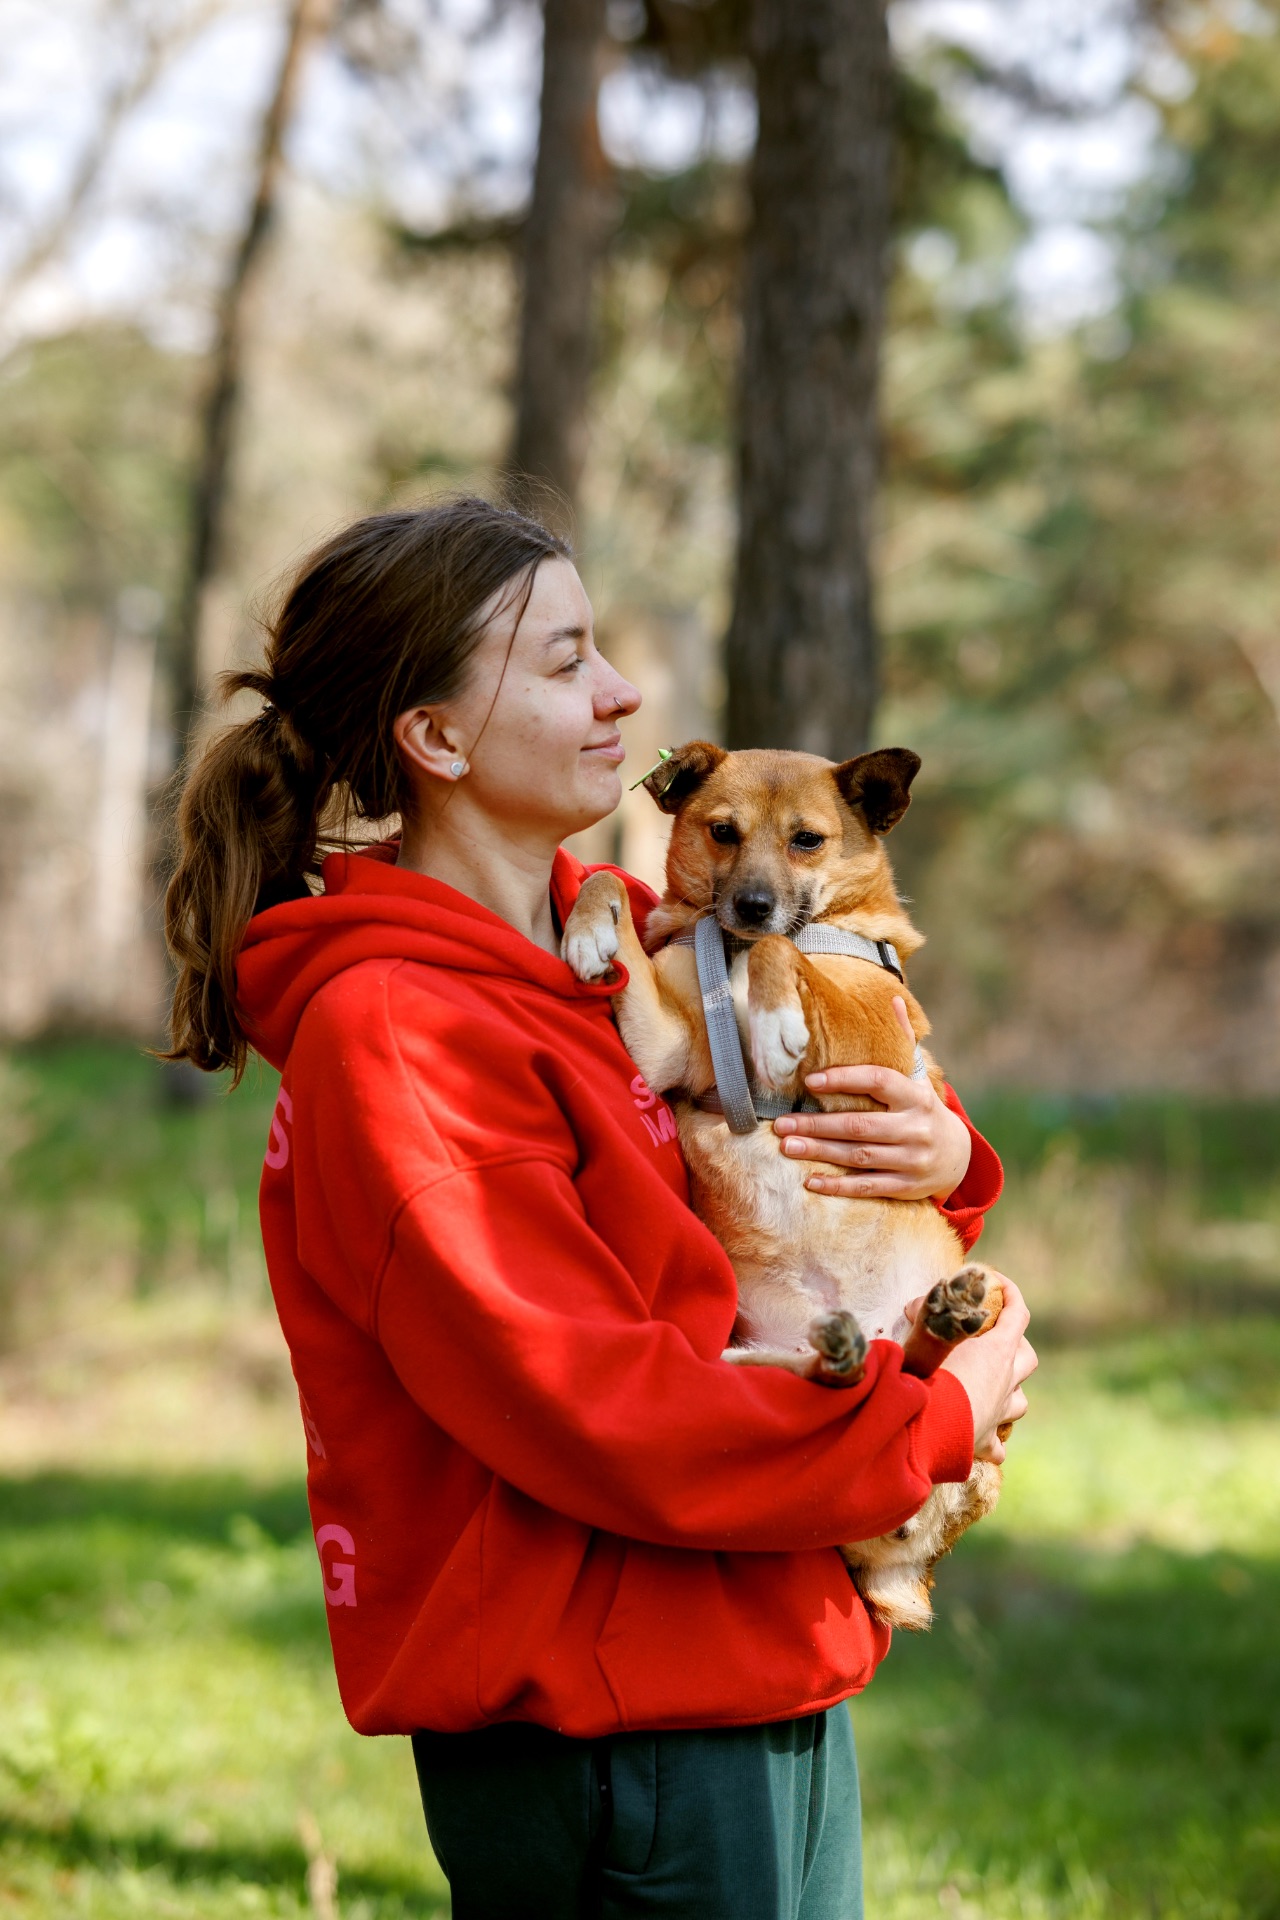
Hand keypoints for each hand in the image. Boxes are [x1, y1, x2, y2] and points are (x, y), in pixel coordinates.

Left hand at [773, 999, 971, 1199]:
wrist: (958, 1157)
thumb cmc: (924, 1109)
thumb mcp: (919, 1076)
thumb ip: (902, 1041)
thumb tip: (890, 998)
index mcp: (916, 1096)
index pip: (878, 1082)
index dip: (844, 1079)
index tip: (810, 1081)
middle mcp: (915, 1128)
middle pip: (859, 1125)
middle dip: (817, 1124)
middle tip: (781, 1123)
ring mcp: (911, 1160)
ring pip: (859, 1156)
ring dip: (820, 1152)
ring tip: (787, 1146)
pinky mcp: (905, 1186)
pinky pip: (867, 1187)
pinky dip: (838, 1186)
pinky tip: (810, 1181)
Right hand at [917, 1275, 1035, 1463]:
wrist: (925, 1428)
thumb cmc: (926, 1377)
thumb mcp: (922, 1337)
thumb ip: (923, 1316)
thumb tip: (915, 1305)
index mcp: (996, 1351)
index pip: (1018, 1314)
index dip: (1012, 1294)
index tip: (999, 1283)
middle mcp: (1006, 1381)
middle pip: (1028, 1358)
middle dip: (1016, 1346)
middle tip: (994, 1340)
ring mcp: (999, 1413)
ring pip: (1020, 1401)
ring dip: (1011, 1392)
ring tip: (992, 1388)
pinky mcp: (984, 1441)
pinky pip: (998, 1445)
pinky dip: (993, 1441)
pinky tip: (982, 1437)